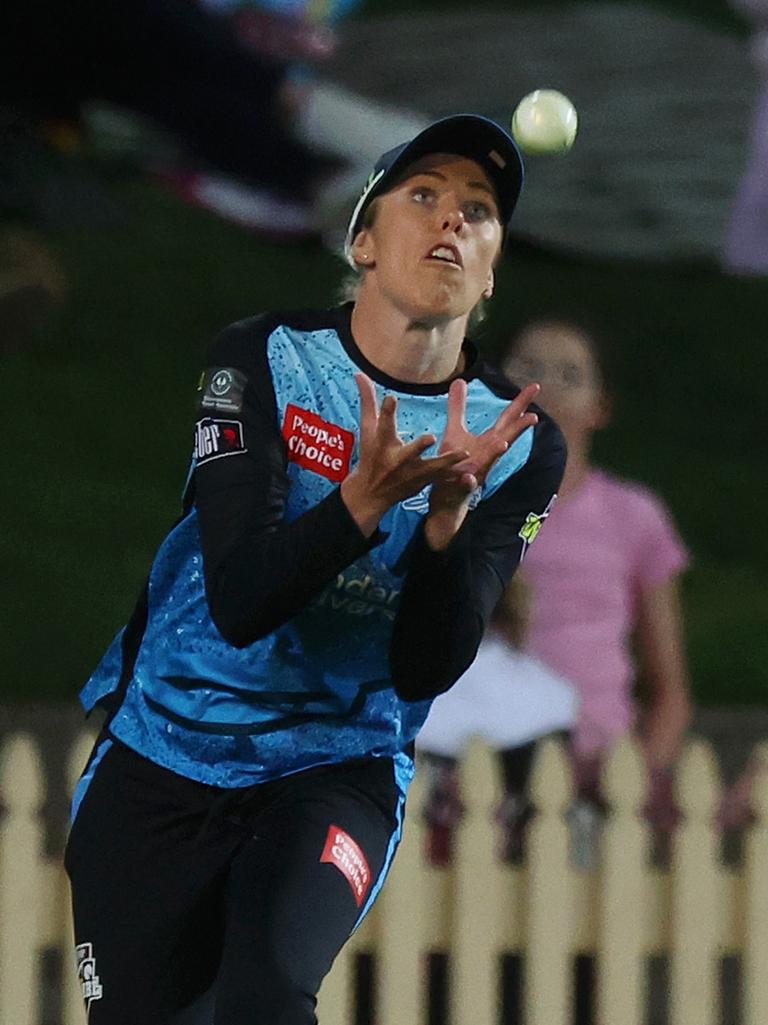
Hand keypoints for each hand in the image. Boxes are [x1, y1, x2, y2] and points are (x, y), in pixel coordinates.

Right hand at [340, 374, 469, 535]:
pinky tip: (471, 471)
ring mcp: (411, 473)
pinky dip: (454, 477)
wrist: (371, 494)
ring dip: (447, 461)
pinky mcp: (422, 483)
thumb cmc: (370, 455)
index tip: (391, 398)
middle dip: (418, 446)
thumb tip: (360, 373)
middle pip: (408, 452)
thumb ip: (368, 401)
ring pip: (431, 467)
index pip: (383, 424)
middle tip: (430, 437)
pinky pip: (441, 479)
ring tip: (465, 453)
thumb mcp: (367, 429)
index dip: (386, 411)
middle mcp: (397, 460)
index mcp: (383, 443)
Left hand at [425, 379, 539, 548]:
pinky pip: (467, 484)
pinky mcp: (463, 487)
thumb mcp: (455, 431)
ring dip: (497, 452)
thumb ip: (458, 407)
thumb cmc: (455, 464)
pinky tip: (469, 477)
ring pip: (490, 462)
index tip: (535, 386)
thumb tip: (460, 380)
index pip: (508, 419)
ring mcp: (478, 472)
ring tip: (503, 443)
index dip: (521, 403)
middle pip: (506, 437)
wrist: (446, 497)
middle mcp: (488, 456)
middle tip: (534, 415)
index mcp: (489, 441)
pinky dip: (469, 481)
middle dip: (520, 427)